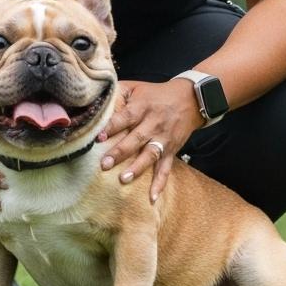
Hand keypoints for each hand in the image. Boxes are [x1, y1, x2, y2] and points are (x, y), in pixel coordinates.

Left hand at [98, 79, 201, 202]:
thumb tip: (94, 101)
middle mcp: (153, 123)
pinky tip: (152, 198)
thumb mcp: (136, 87)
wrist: (190, 98)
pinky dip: (160, 183)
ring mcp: (164, 138)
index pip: (125, 117)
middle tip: (104, 164)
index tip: (99, 138)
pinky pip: (166, 168)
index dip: (112, 127)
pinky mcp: (172, 150)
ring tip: (124, 180)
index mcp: (142, 107)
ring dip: (138, 168)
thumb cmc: (156, 94)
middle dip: (120, 152)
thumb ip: (117, 93)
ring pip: (150, 155)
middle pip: (136, 138)